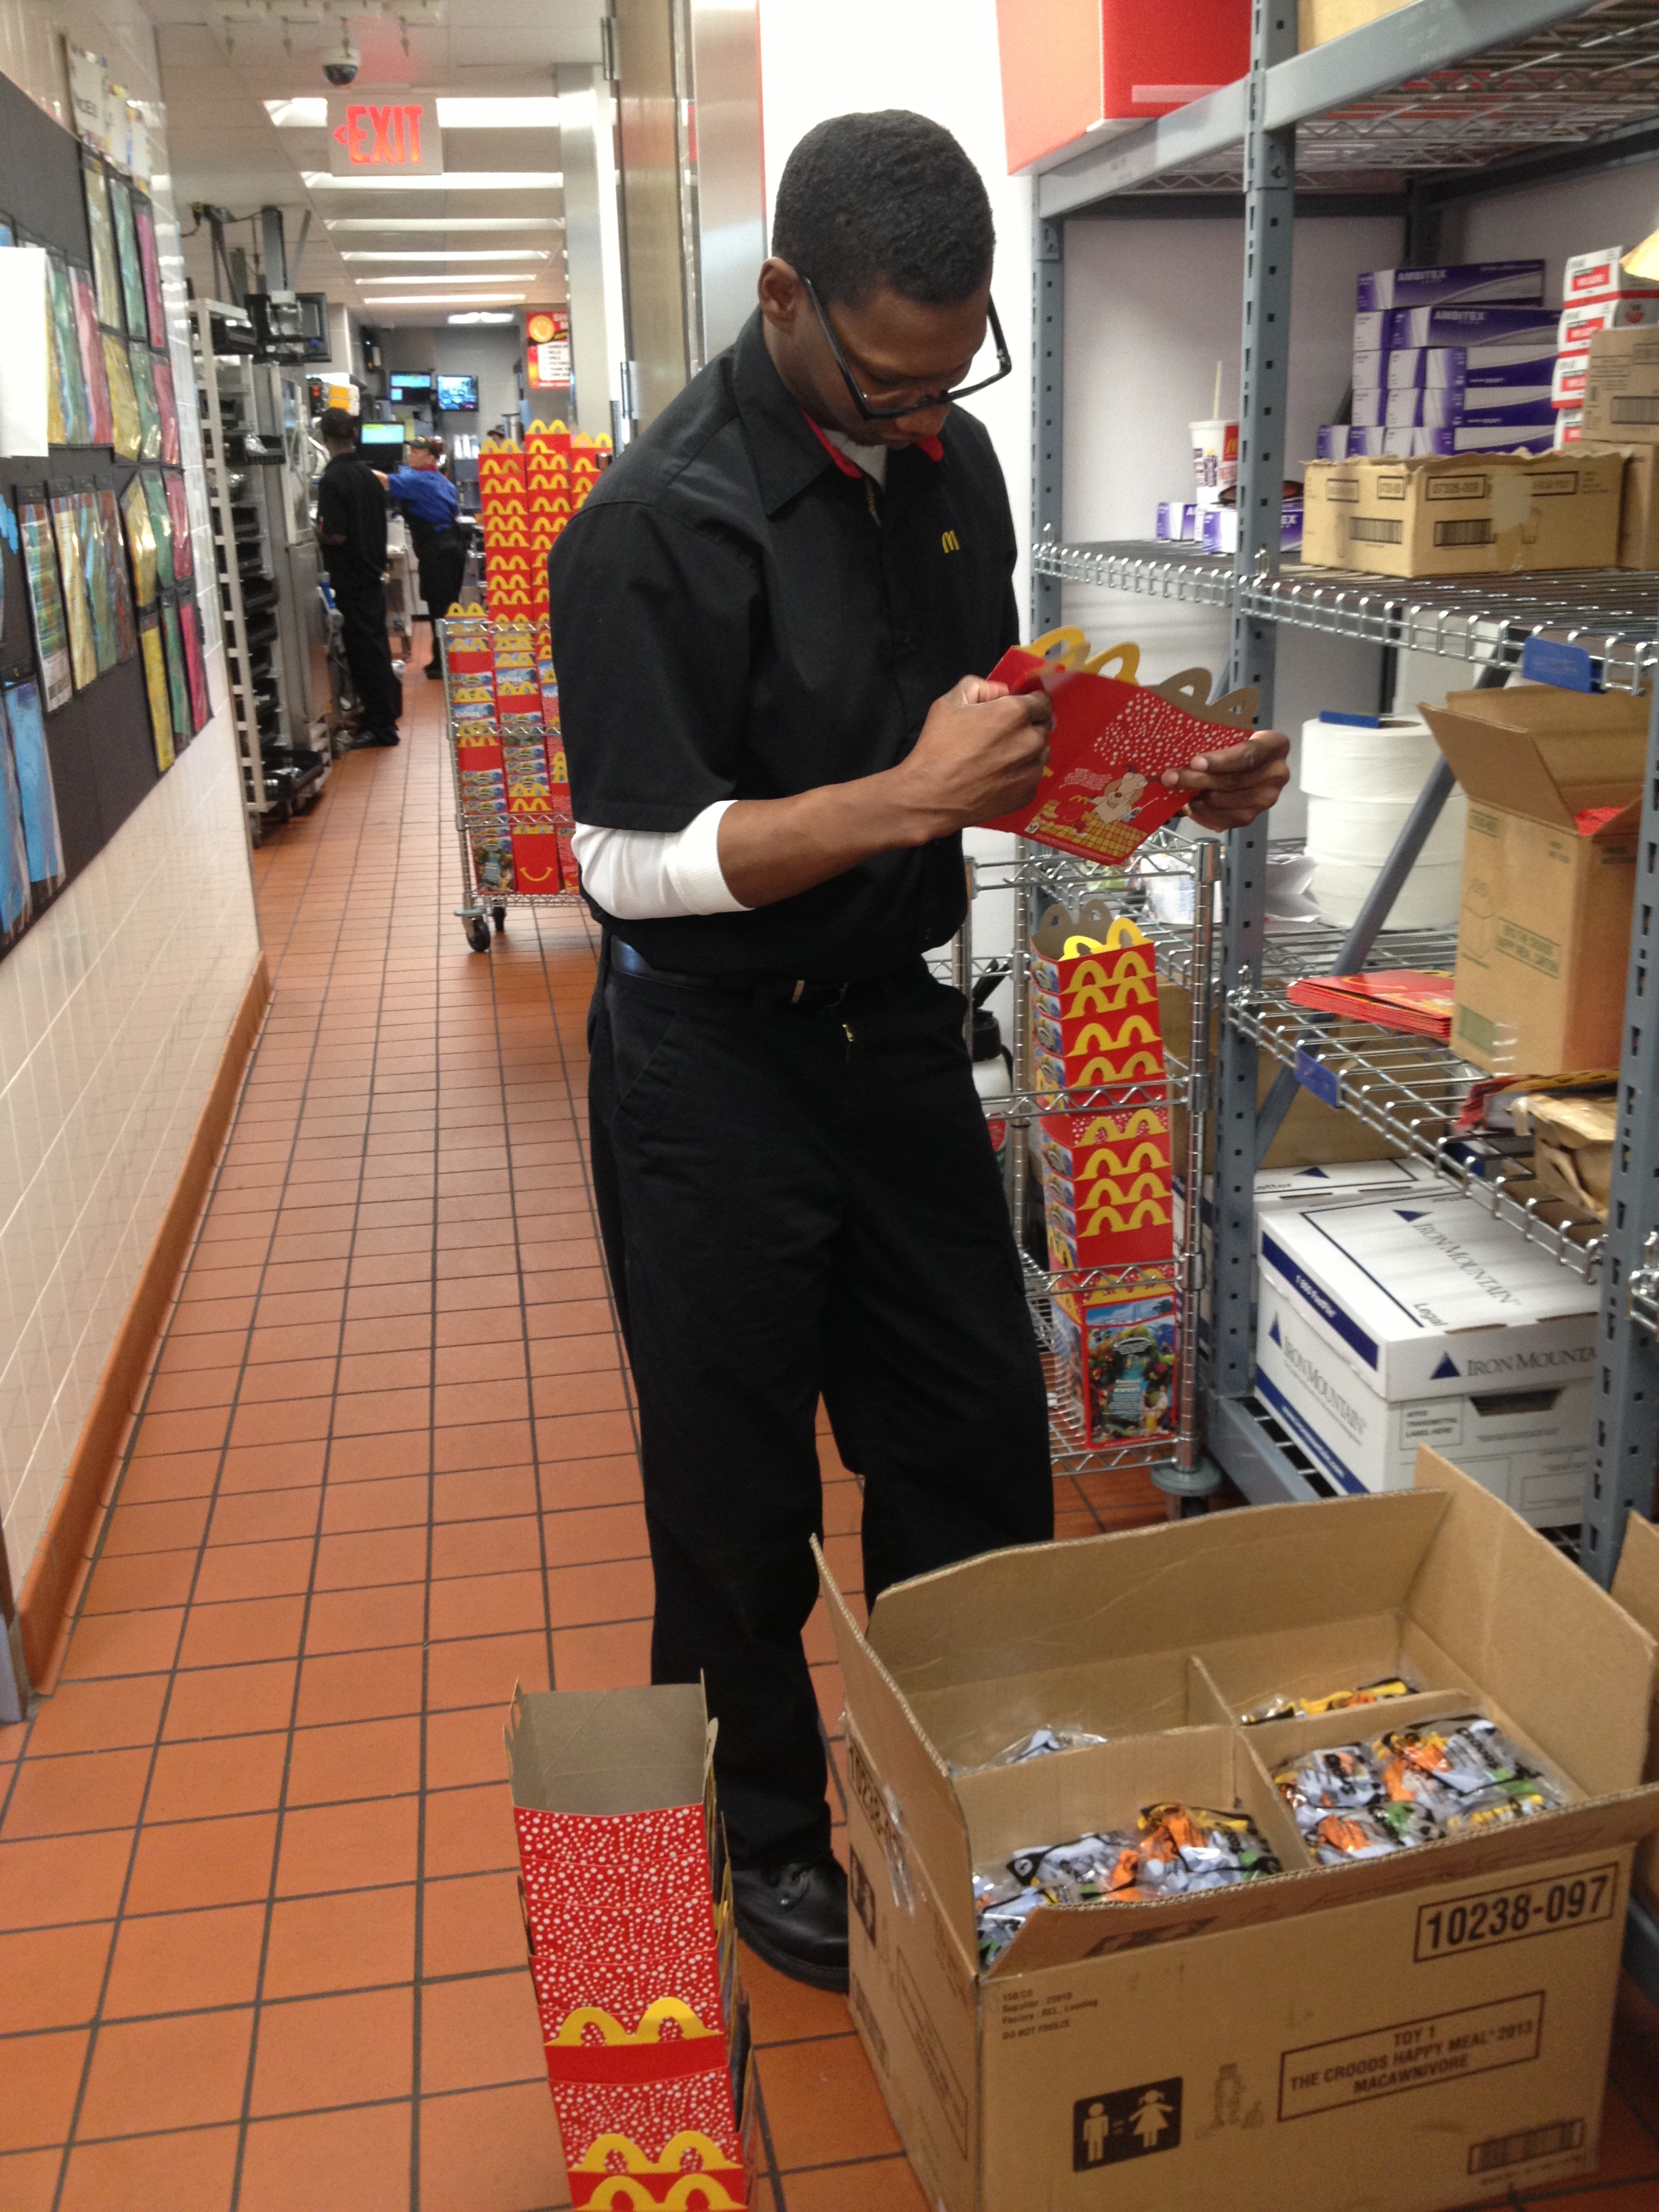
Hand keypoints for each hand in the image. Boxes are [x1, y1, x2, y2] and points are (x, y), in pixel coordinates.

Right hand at [891, 676, 1053, 840]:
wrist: (931, 797)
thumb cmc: (937, 748)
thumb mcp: (949, 703)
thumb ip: (979, 687)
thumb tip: (1001, 692)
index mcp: (1016, 713)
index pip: (1043, 701)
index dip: (1031, 702)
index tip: (1018, 708)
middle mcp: (1032, 740)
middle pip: (1044, 726)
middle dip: (1029, 725)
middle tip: (1004, 734)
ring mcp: (1032, 770)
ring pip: (1040, 753)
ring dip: (1027, 751)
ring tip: (1001, 758)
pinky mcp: (1028, 794)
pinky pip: (1031, 777)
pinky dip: (1020, 775)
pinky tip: (998, 778)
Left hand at [1161, 729, 1290, 831]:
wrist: (1245, 764)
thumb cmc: (1235, 746)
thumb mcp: (1231, 735)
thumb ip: (1215, 740)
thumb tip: (1179, 751)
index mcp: (1275, 746)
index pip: (1249, 755)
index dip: (1221, 760)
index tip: (1195, 762)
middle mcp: (1276, 774)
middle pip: (1233, 781)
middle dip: (1197, 779)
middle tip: (1171, 777)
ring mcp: (1266, 798)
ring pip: (1224, 801)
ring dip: (1196, 797)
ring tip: (1177, 789)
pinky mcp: (1252, 816)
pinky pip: (1222, 818)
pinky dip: (1201, 812)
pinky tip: (1190, 804)